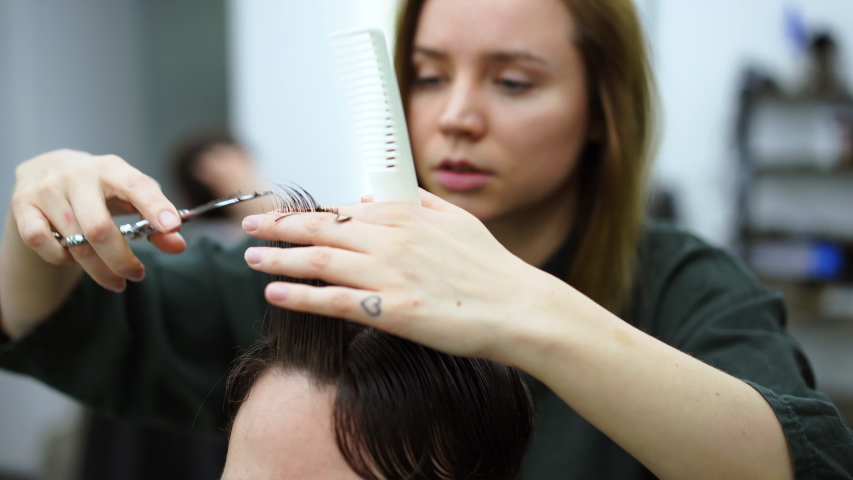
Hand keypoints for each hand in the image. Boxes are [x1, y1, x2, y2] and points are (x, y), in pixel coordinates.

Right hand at [11, 149, 185, 290]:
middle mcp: (77, 175)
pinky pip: (41, 242)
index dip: (156, 207)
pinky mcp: (23, 205)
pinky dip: (61, 258)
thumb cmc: (102, 187)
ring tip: (115, 279)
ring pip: (73, 242)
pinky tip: (74, 259)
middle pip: (100, 228)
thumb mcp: (133, 195)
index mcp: (112, 168)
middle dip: (121, 261)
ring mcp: (47, 189)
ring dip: (98, 269)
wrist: (48, 170)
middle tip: (137, 275)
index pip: (137, 186)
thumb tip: (178, 244)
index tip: (173, 227)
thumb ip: (158, 218)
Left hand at [241, 189, 559, 361]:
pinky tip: (274, 292)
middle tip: (248, 227)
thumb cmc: (491, 267)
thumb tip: (380, 193)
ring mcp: (389, 275)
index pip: (342, 209)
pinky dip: (300, 296)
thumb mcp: (457, 219)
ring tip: (250, 258)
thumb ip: (416, 201)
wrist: (518, 307)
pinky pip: (334, 302)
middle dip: (278, 227)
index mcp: (406, 216)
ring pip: (319, 261)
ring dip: (279, 258)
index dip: (306, 213)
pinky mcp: (391, 310)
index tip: (282, 216)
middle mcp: (391, 240)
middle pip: (320, 229)